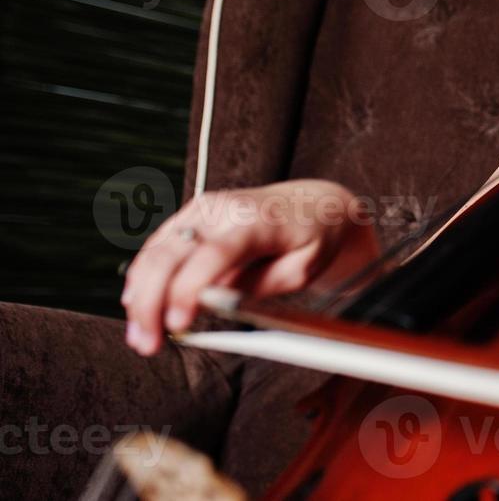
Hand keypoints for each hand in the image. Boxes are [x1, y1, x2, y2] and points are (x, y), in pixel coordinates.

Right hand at [121, 179, 381, 355]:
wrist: (312, 204)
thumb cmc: (312, 238)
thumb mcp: (302, 269)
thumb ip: (259, 286)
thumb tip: (213, 304)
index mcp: (257, 220)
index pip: (214, 254)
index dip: (190, 290)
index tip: (175, 325)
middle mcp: (223, 209)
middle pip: (171, 253)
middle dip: (151, 302)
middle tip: (147, 344)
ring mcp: (201, 209)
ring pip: (155, 251)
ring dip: (139, 296)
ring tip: (140, 337)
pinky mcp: (189, 216)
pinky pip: (156, 248)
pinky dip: (143, 278)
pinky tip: (137, 306)